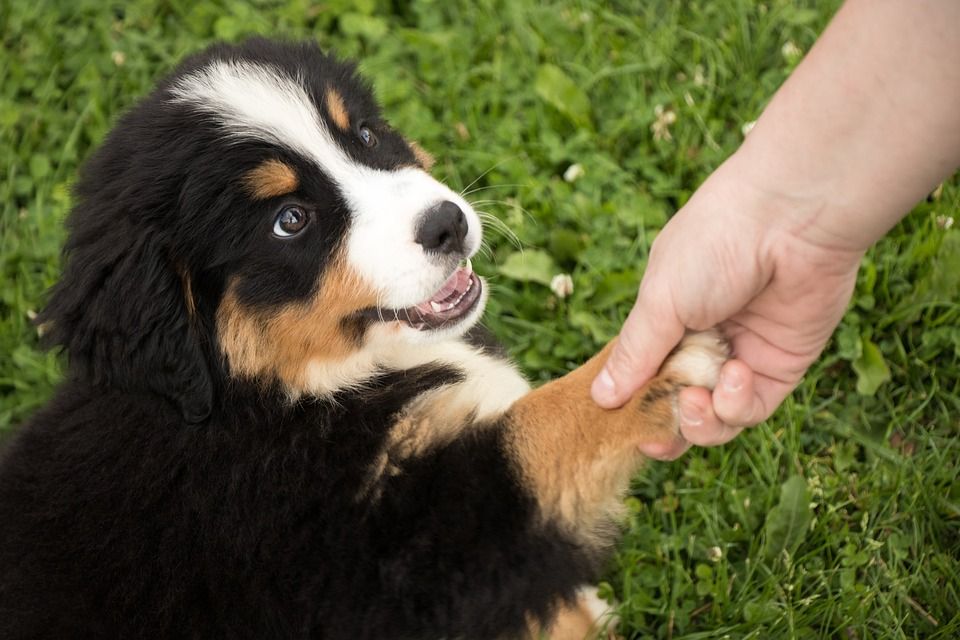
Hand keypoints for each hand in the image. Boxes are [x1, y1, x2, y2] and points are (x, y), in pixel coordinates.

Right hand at [590, 157, 863, 459]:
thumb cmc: (714, 243)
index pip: (641, 377)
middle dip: (664, 426)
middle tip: (654, 435)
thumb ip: (634, 353)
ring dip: (700, 421)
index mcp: (665, 320)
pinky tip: (735, 375)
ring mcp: (740, 357)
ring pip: (715, 419)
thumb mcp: (660, 300)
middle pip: (675, 406)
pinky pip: (751, 409)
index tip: (617, 424)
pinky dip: (737, 404)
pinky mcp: (780, 367)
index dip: (630, 405)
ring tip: (695, 400)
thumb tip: (599, 398)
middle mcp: (700, 343)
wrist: (790, 218)